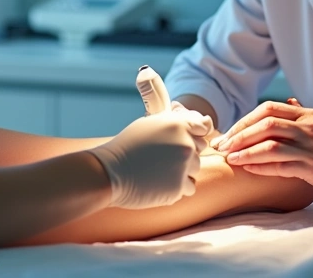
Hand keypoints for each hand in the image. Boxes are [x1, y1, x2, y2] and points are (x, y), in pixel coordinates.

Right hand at [88, 110, 211, 208]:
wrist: (110, 172)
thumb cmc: (127, 147)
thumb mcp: (150, 124)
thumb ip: (175, 123)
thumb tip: (201, 124)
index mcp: (178, 125)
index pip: (202, 128)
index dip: (192, 135)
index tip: (180, 141)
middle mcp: (185, 144)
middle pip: (199, 151)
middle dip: (186, 155)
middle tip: (163, 159)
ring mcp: (184, 166)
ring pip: (195, 170)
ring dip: (182, 172)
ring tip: (159, 172)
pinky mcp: (179, 187)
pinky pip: (189, 188)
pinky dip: (177, 188)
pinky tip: (160, 183)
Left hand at [211, 98, 312, 194]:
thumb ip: (299, 114)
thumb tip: (284, 102)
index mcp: (306, 114)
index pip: (267, 109)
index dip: (244, 120)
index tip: (228, 132)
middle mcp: (308, 127)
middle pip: (265, 125)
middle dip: (239, 135)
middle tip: (221, 146)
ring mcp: (311, 147)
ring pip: (270, 145)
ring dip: (245, 152)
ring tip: (229, 158)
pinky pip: (281, 166)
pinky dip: (260, 166)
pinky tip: (247, 168)